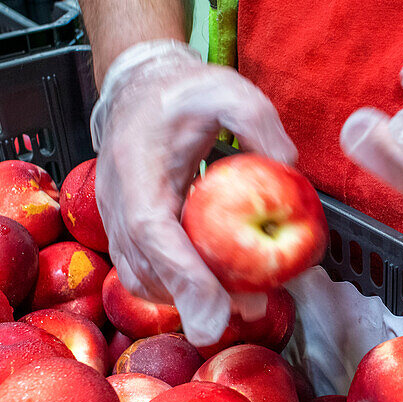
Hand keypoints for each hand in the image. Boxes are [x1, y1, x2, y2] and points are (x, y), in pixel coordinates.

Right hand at [91, 39, 295, 343]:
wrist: (137, 88)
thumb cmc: (182, 93)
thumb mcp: (229, 90)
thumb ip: (258, 123)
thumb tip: (288, 167)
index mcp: (138, 168)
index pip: (153, 233)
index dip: (184, 277)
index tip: (217, 313)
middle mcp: (117, 201)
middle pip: (148, 271)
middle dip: (198, 302)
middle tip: (253, 309)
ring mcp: (114, 220)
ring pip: (144, 280)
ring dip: (190, 300)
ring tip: (245, 302)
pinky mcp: (125, 231)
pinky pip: (146, 273)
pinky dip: (179, 289)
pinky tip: (220, 288)